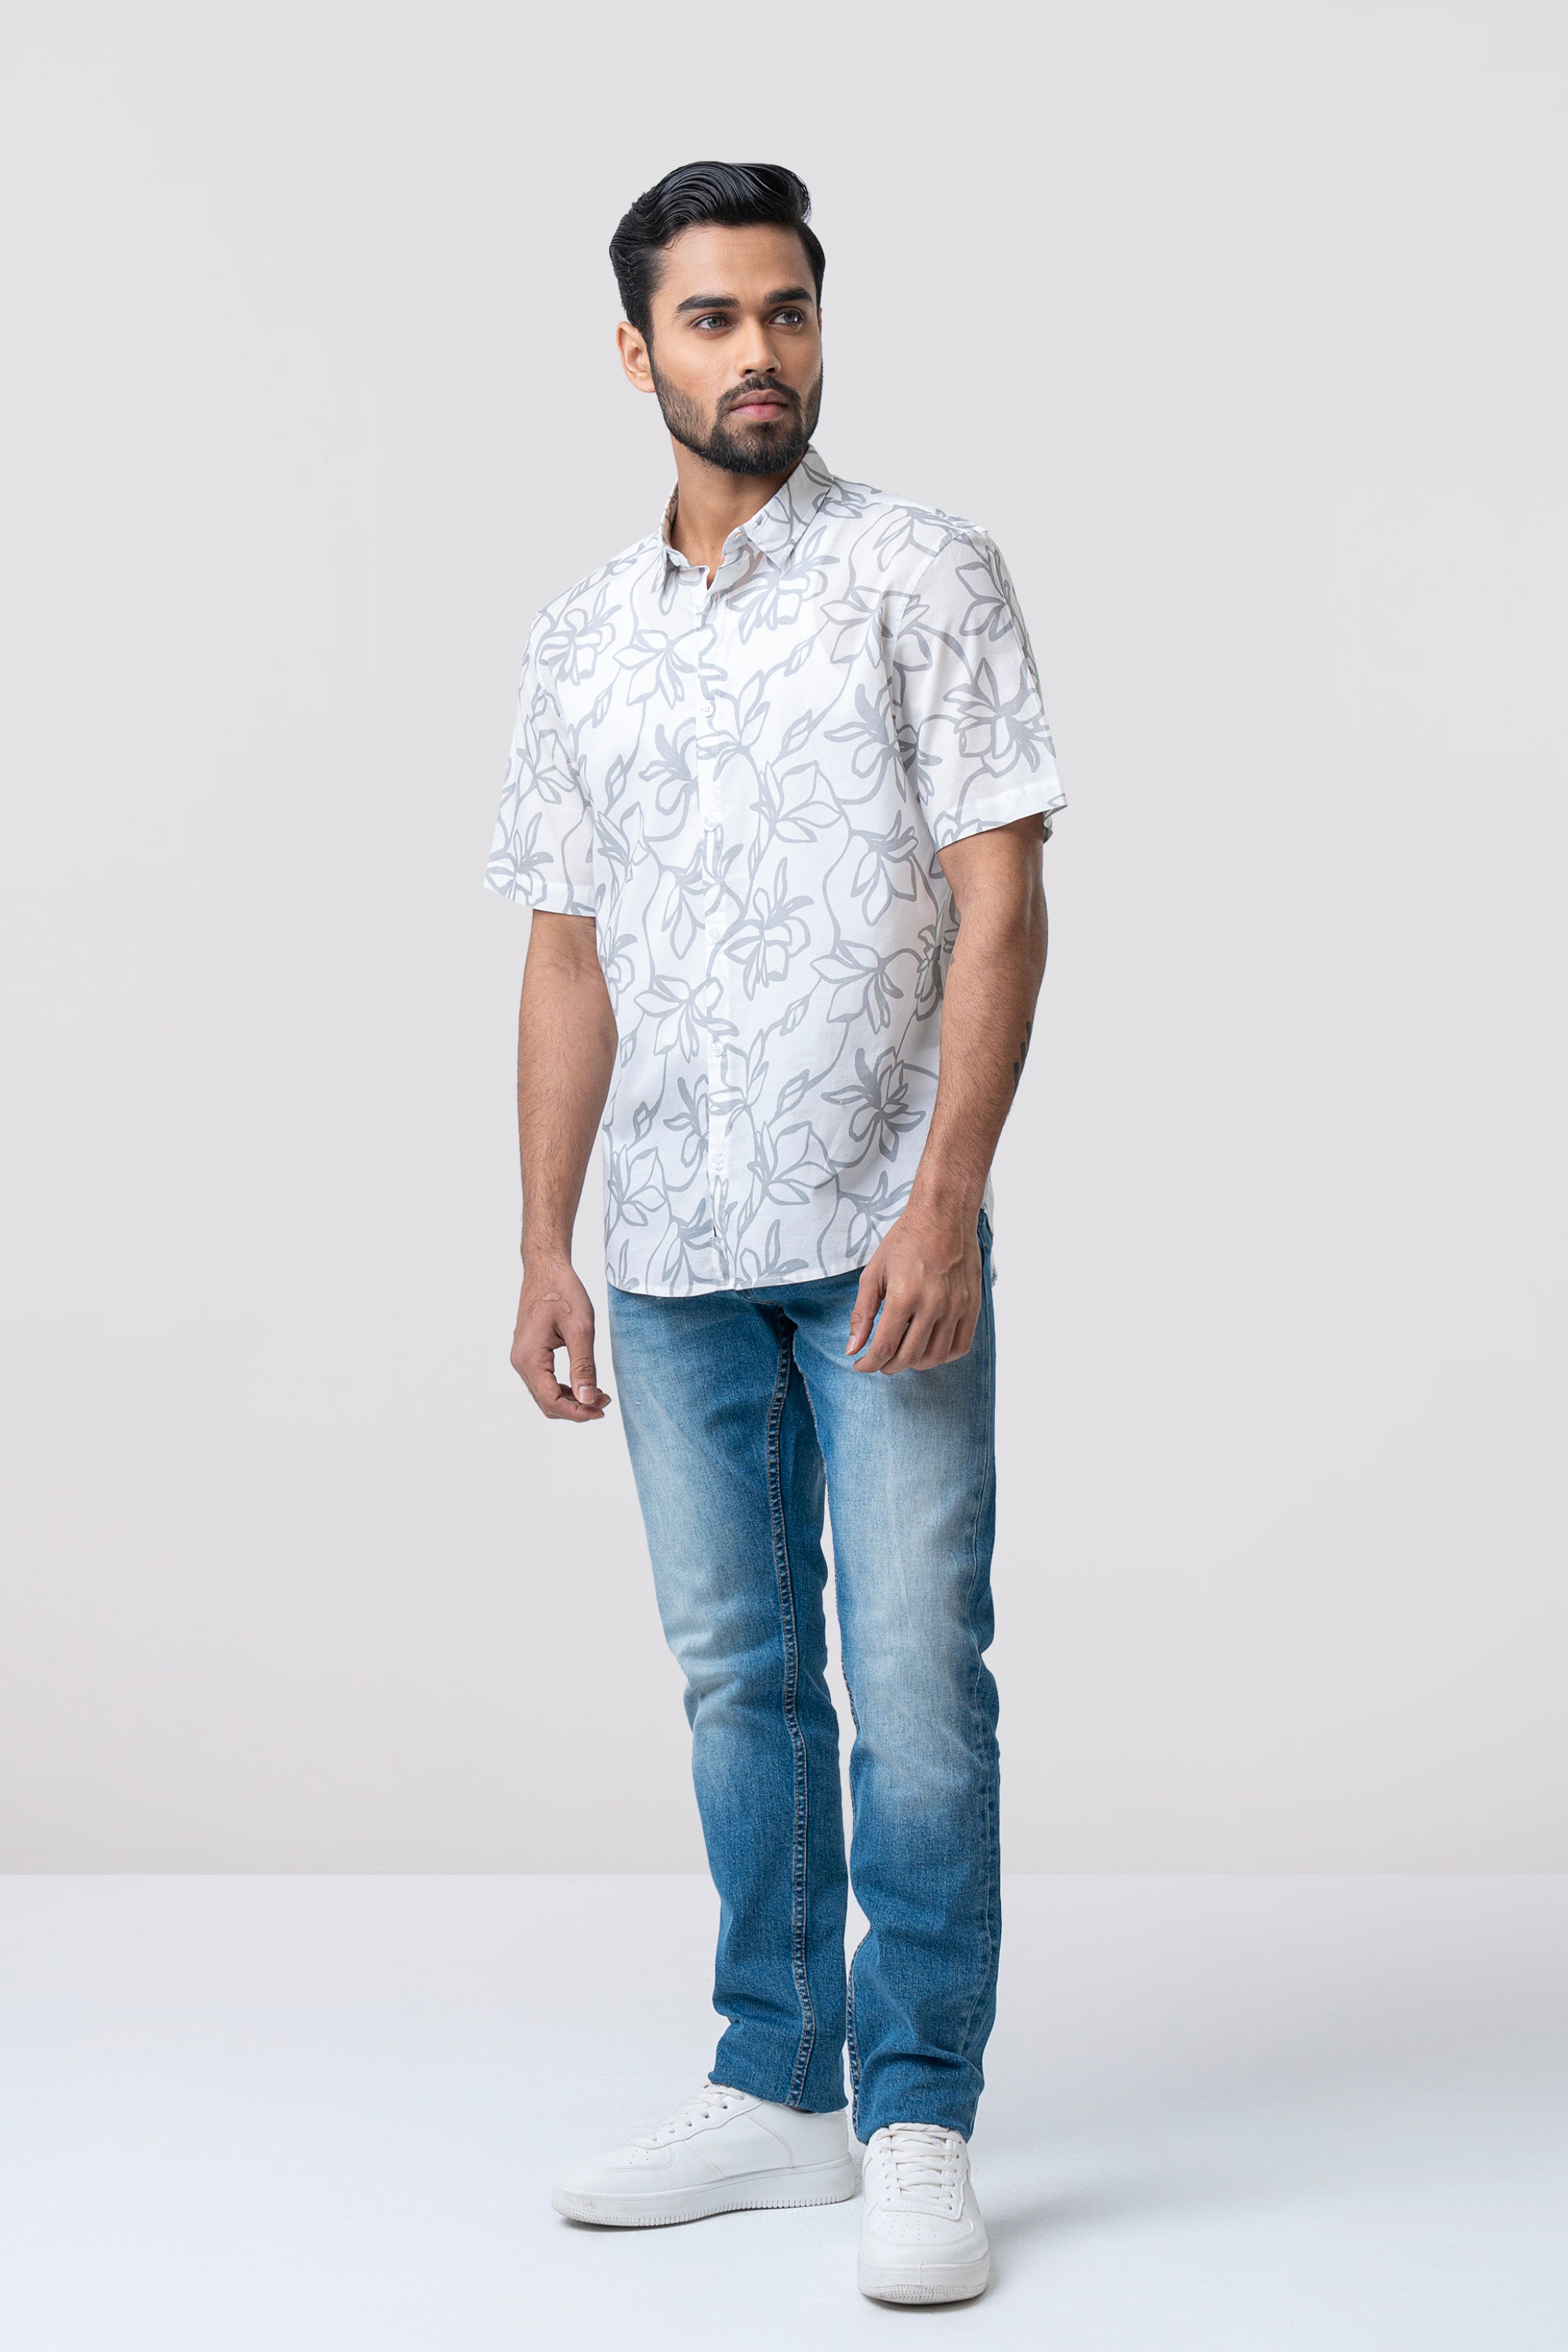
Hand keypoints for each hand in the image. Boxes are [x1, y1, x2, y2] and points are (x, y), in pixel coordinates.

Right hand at [511, 1258, 611, 1420]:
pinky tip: (584, 1383)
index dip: (577, 1412)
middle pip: (546, 1402)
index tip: (601, 1410)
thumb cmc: (562, 1292)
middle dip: (576, 1408)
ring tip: (599, 1394)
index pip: (550, 1401)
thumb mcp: (581, 1329)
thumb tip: (587, 1399)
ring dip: (571, 1399)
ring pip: (544, 1394)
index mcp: (530, 1358)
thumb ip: (583, 1367)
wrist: (546, 1269)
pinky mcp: (529, 1353)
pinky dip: (564, 1387)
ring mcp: (522, 1358)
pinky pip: (544, 1381)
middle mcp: (521, 1362)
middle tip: (604, 1401)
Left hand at [845, 1204, 982, 1374]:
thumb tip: (852, 1348)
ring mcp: (956, 1306)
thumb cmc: (905, 1241)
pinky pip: (960, 1346)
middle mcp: (933, 1304)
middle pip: (909, 1357)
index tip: (860, 1365)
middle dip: (888, 1367)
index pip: (884, 1347)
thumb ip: (862, 1312)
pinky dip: (943, 1356)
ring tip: (903, 1355)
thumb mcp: (874, 1273)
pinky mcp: (971, 1305)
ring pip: (935, 1356)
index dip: (869, 1364)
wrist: (943, 1216)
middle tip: (879, 1362)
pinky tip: (929, 1347)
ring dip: (915, 1364)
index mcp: (903, 1295)